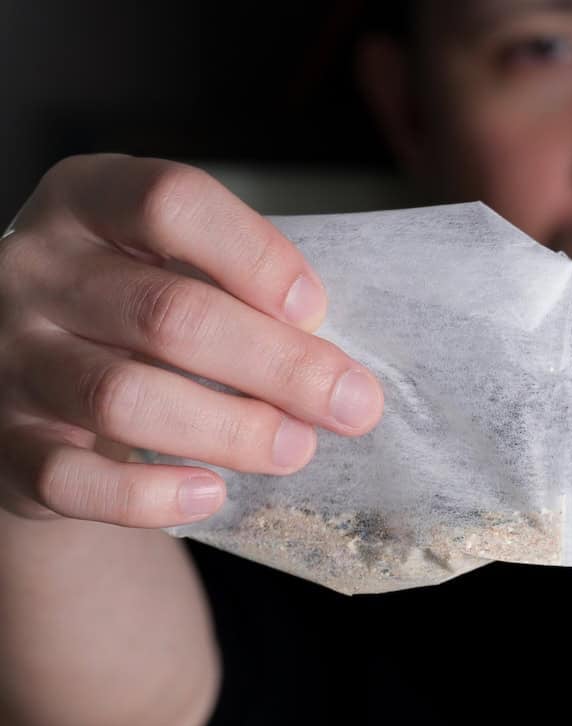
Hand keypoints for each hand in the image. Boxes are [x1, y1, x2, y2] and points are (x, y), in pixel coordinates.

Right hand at [0, 155, 383, 528]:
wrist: (30, 382)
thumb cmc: (132, 313)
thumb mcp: (169, 264)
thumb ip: (237, 291)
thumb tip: (336, 369)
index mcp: (86, 200)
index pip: (171, 203)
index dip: (255, 255)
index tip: (316, 309)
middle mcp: (34, 270)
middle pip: (167, 313)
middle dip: (278, 364)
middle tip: (351, 403)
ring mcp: (8, 358)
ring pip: (122, 396)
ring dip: (230, 429)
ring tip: (297, 448)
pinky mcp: (2, 444)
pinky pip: (71, 478)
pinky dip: (148, 494)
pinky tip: (210, 492)